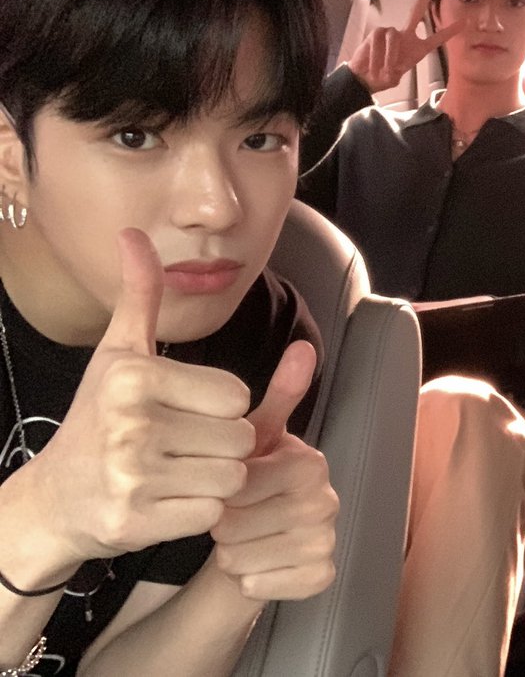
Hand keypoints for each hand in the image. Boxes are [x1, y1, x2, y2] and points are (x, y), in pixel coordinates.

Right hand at [35, 229, 254, 563]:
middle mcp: (128, 422)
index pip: (237, 394)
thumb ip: (142, 296)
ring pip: (232, 477)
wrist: (54, 499)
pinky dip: (199, 512)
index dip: (221, 407)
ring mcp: (130, 475)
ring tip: (176, 472)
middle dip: (222, 446)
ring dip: (215, 480)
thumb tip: (133, 233)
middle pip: (240, 437)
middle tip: (181, 446)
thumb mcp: (119, 352)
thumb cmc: (99, 418)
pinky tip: (167, 502)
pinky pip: (212, 514)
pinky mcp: (135, 522)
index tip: (184, 411)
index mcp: (133, 375)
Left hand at [210, 342, 337, 600]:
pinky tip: (253, 568)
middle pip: (238, 525)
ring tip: (237, 540)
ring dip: (230, 554)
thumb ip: (277, 395)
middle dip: (220, 525)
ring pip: (247, 559)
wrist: (259, 538)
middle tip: (228, 518)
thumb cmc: (251, 484)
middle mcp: (327, 500)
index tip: (225, 489)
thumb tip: (304, 345)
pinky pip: (265, 586)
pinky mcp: (321, 574)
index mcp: (310, 462)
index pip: (239, 484)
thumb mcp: (253, 438)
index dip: (218, 492)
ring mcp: (326, 539)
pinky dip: (250, 581)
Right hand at [347, 0, 465, 91]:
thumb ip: (395, 72)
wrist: (365, 78)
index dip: (449, 31)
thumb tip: (391, 69)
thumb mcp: (394, 77)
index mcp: (417, 48)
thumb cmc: (383, 76)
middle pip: (416, 10)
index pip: (436, 38)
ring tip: (385, 70)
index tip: (464, 22)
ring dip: (389, 56)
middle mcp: (406, 36)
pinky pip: (379, 40)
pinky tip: (374, 65)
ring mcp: (390, 32)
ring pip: (394, 36)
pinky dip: (377, 55)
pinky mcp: (376, 33)